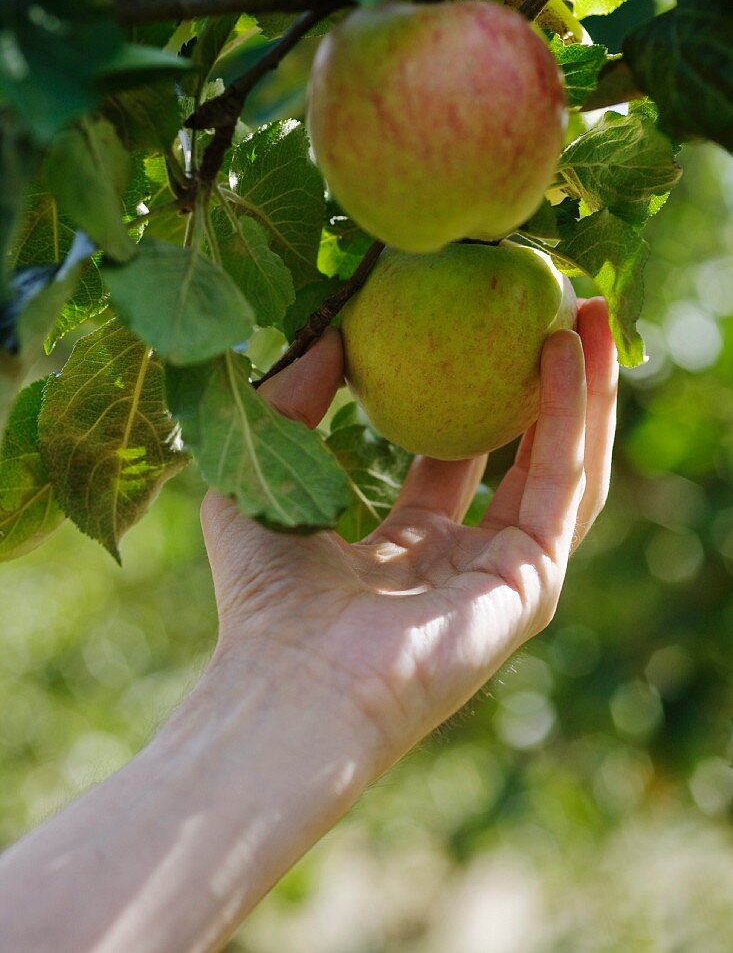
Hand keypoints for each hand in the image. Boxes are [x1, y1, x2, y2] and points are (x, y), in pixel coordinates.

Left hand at [201, 298, 617, 779]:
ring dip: (581, 390)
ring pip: (563, 467)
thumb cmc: (263, 597)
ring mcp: (501, 575)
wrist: (295, 683)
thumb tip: (329, 333)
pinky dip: (572, 418)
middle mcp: (460, 561)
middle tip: (553, 309)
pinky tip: (563, 353)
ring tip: (586, 312)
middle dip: (540, 385)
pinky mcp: (531, 582)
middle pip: (520, 458)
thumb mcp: (265, 474)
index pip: (451, 461)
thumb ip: (292, 399)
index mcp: (402, 549)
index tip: (475, 329)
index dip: (467, 396)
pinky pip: (564, 485)